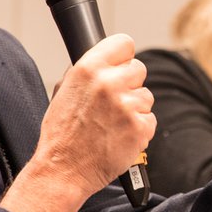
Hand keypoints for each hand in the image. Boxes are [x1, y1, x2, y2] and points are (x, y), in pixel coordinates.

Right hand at [1, 34, 155, 211]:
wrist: (62, 169)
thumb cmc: (62, 133)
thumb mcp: (64, 90)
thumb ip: (88, 71)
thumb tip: (108, 59)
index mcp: (89, 68)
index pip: (124, 43)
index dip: (123, 56)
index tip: (121, 64)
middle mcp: (110, 83)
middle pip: (139, 69)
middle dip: (129, 84)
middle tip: (113, 102)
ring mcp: (127, 105)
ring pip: (146, 96)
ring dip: (134, 108)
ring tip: (112, 123)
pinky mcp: (140, 127)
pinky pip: (150, 120)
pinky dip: (139, 128)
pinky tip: (119, 135)